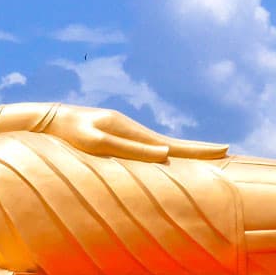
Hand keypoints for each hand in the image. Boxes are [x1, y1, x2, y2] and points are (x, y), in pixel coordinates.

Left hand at [42, 106, 228, 162]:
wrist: (49, 119)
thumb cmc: (70, 134)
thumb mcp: (98, 143)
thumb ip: (131, 149)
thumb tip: (166, 153)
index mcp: (133, 132)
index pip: (174, 145)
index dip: (199, 150)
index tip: (225, 150)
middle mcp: (132, 129)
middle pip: (172, 143)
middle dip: (198, 149)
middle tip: (226, 151)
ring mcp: (124, 131)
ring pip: (161, 143)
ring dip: (183, 151)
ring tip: (203, 155)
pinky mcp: (115, 135)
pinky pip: (146, 145)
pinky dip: (163, 150)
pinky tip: (165, 155)